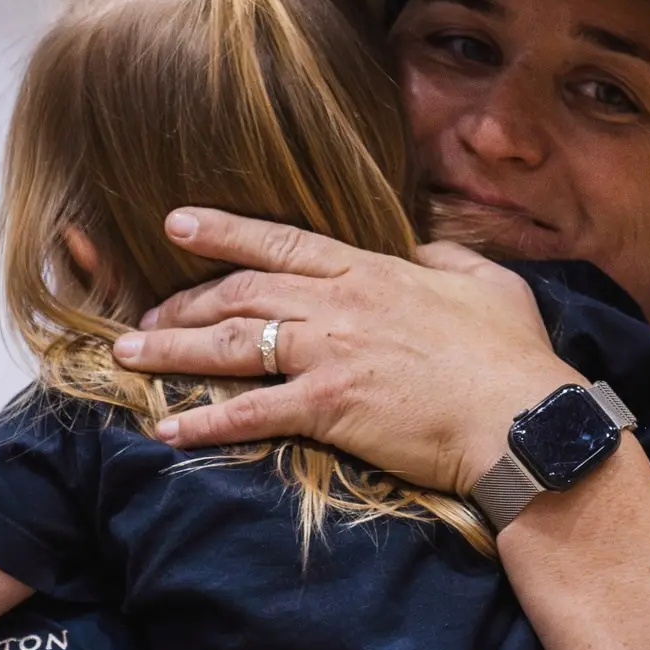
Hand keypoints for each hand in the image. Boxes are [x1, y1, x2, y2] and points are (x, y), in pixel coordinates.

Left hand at [110, 208, 579, 493]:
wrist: (522, 418)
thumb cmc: (514, 358)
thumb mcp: (489, 286)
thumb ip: (445, 258)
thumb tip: (421, 248)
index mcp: (373, 271)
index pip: (282, 241)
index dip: (224, 230)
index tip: (177, 221)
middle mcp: (340, 304)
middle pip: (242, 292)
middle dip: (185, 299)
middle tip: (147, 311)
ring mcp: (331, 353)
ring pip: (232, 342)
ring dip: (173, 348)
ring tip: (128, 355)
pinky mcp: (329, 406)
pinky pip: (251, 412)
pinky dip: (205, 419)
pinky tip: (167, 428)